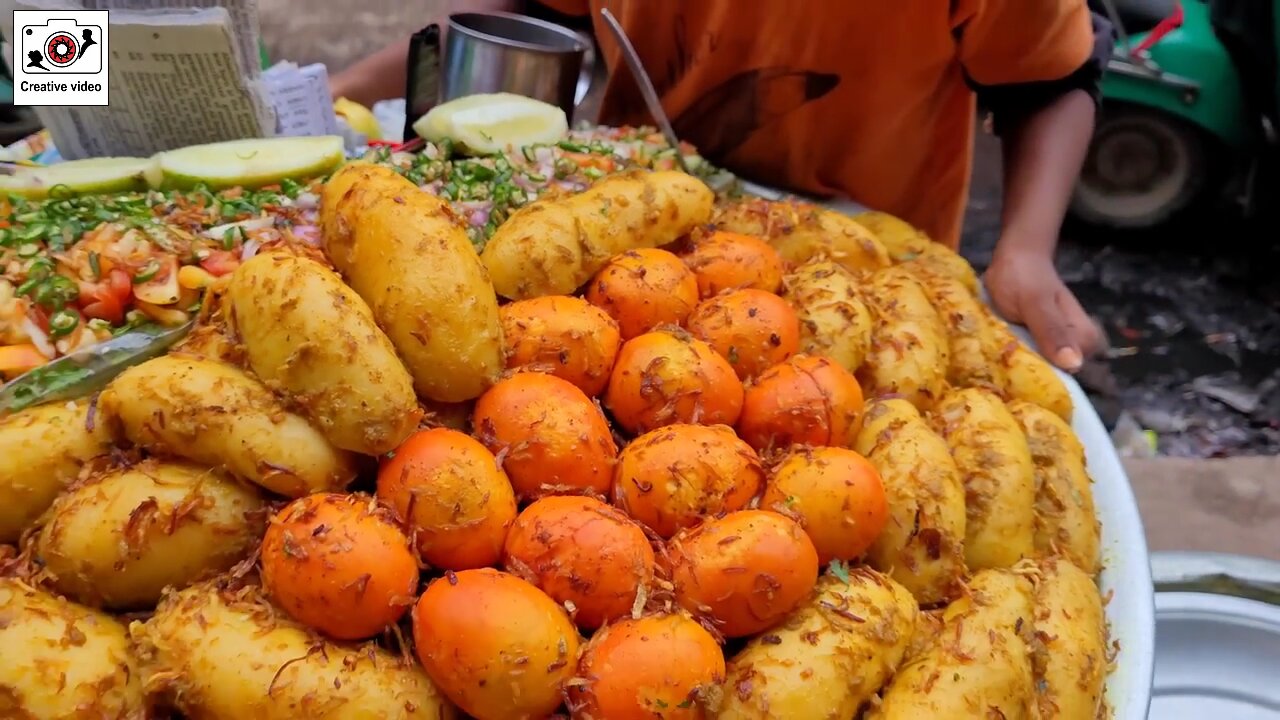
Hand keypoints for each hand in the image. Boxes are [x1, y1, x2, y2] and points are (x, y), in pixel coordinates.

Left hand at [984, 247, 1101, 372]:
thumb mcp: (1035, 303)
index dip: (1044, 381)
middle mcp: (1075, 345)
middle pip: (1054, 376)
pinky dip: (1013, 359)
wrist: (1015, 256)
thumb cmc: (1025, 276)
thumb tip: (1073, 364)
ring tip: (995, 364)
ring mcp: (1056, 344)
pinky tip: (997, 356)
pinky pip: (1029, 360)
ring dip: (1018, 369)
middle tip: (1000, 372)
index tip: (1018, 383)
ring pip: (1040, 369)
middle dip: (1028, 378)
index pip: (1070, 376)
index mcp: (1083, 338)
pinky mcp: (1039, 342)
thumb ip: (1052, 330)